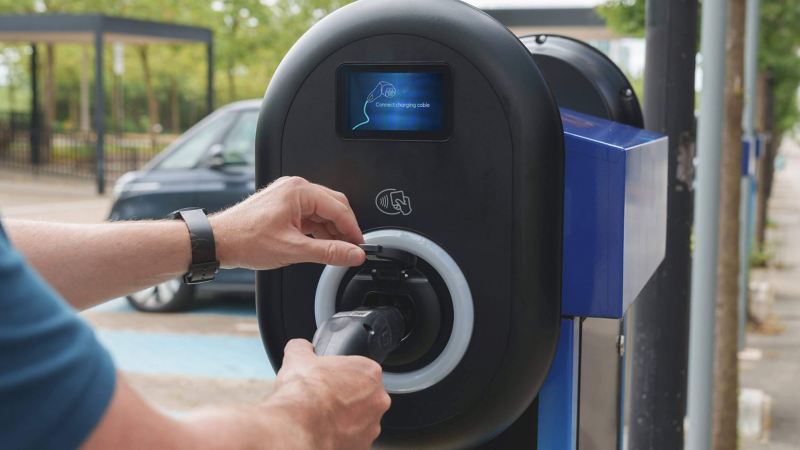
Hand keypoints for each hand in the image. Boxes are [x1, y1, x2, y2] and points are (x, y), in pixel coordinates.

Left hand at [210, 176, 365, 269]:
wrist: (218, 242)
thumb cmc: (245, 239)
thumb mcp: (293, 249)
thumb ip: (328, 251)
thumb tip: (352, 253)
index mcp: (299, 191)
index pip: (338, 207)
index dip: (353, 229)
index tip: (360, 245)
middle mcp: (294, 189)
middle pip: (333, 206)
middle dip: (344, 228)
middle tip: (352, 248)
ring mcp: (287, 196)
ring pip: (321, 212)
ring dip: (331, 231)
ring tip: (337, 251)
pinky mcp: (282, 207)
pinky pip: (309, 216)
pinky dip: (318, 230)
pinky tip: (321, 245)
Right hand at [270, 339, 390, 449]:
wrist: (297, 426)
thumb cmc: (304, 393)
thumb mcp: (298, 357)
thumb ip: (303, 347)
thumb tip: (300, 346)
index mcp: (369, 372)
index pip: (360, 370)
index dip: (342, 375)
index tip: (329, 380)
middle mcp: (377, 399)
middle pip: (365, 396)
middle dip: (348, 398)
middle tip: (326, 399)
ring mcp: (372, 425)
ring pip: (361, 419)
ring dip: (347, 419)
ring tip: (324, 418)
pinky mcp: (363, 446)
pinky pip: (354, 439)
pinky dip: (342, 436)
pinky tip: (325, 432)